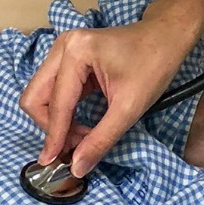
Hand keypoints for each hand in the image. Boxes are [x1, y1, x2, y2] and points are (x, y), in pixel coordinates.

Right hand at [19, 0, 203, 175]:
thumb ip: (101, 139)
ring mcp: (63, 49)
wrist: (167, 36)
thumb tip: (76, 168)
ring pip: (41, 94)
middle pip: (36, 97)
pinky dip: (63, 111)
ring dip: (56, 121)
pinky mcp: (69, 57)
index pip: (57, 104)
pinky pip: (53, 90)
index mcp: (76, 52)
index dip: (54, 137)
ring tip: (81, 138)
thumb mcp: (130, 107)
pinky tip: (80, 126)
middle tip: (73, 148)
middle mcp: (62, 46)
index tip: (52, 163)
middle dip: (51, 127)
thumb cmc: (154, 65)